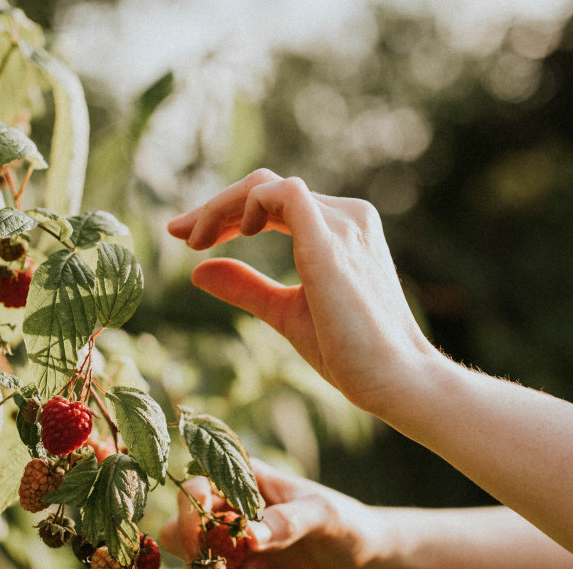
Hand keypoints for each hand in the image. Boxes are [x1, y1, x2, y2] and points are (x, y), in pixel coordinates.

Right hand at [159, 460, 380, 568]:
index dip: (190, 509)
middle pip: (177, 530)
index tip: (207, 532)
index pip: (194, 487)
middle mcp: (227, 516)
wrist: (361, 564)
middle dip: (192, 551)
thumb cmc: (344, 524)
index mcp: (242, 484)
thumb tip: (249, 537)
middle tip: (223, 563)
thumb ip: (287, 522)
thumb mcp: (322, 515)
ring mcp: (230, 553)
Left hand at [167, 169, 438, 411]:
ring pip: (268, 185)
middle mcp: (346, 217)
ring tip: (194, 239)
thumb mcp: (285, 312)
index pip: (275, 203)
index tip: (188, 239)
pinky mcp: (332, 240)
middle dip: (216, 207)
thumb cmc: (350, 353)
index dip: (227, 214)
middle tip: (177, 232)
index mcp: (340, 231)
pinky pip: (282, 193)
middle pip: (266, 187)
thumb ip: (247, 287)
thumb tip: (197, 271)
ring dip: (222, 206)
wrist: (395, 380)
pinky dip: (247, 205)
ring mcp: (343, 223)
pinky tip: (234, 235)